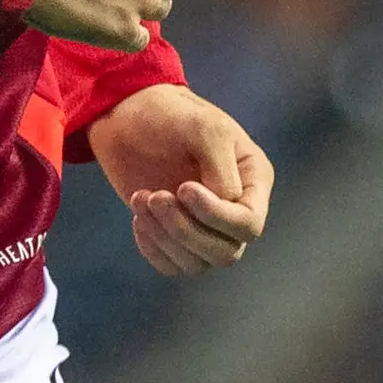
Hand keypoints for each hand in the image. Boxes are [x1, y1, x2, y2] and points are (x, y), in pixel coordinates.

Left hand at [89, 84, 272, 276]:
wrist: (129, 117)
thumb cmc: (171, 115)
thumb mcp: (203, 128)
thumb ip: (221, 166)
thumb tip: (226, 204)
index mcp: (253, 181)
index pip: (249, 224)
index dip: (216, 216)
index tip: (182, 188)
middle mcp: (234, 209)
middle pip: (226, 252)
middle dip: (186, 230)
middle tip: (155, 195)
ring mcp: (204, 226)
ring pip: (198, 263)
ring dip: (165, 236)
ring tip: (142, 199)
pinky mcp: (175, 236)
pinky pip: (173, 266)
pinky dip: (153, 249)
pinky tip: (139, 218)